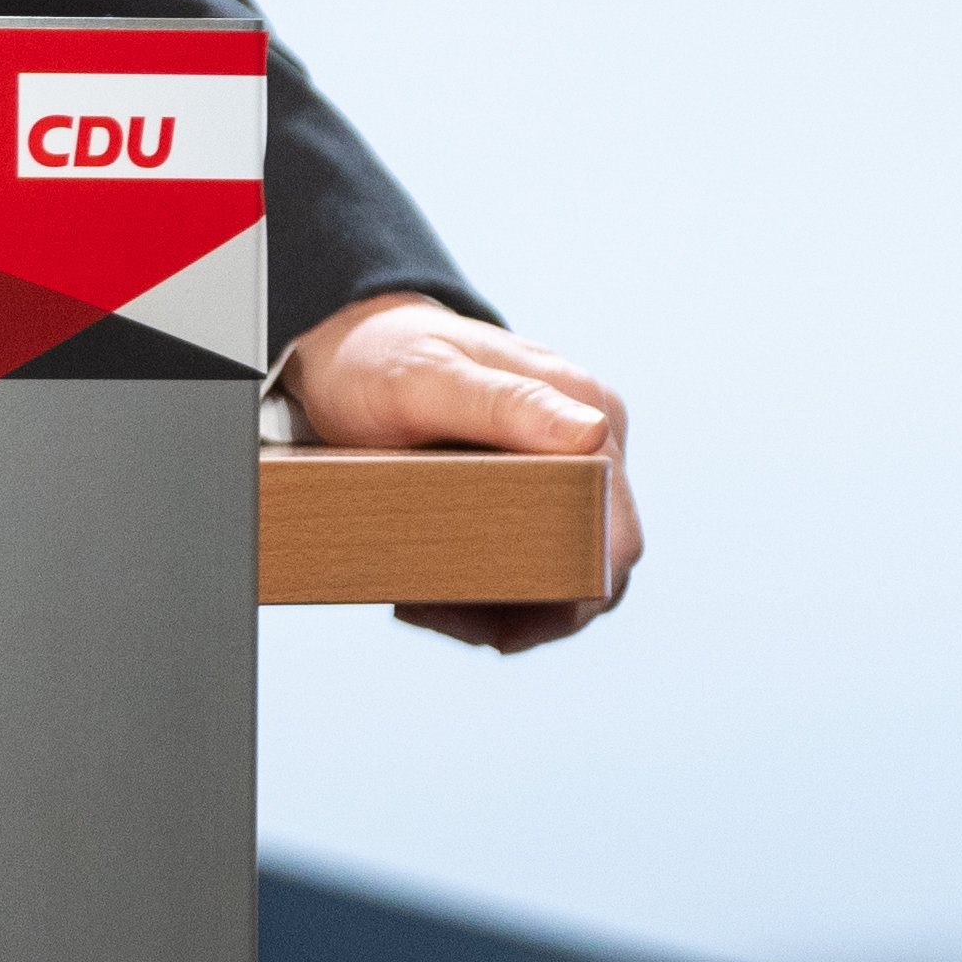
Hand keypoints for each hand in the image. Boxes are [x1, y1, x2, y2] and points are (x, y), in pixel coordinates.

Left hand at [277, 292, 643, 655]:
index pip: (614, 532)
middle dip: (527, 611)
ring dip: (507, 610)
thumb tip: (593, 433)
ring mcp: (570, 465)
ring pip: (570, 575)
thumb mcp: (424, 378)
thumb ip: (503, 402)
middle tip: (433, 611)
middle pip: (597, 565)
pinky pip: (540, 564)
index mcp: (584, 405)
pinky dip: (493, 594)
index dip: (566, 591)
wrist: (347, 346)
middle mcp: (592, 438)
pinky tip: (431, 592)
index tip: (486, 615)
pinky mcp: (540, 489)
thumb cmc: (381, 356)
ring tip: (424, 603)